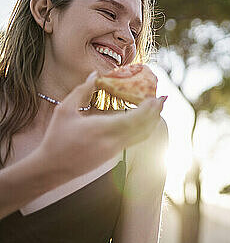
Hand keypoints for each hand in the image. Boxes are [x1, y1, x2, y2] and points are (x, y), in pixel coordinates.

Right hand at [36, 72, 165, 179]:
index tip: (156, 97)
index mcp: (102, 129)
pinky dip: (143, 129)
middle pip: (144, 127)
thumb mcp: (65, 110)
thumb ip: (82, 91)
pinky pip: (135, 140)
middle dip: (156, 112)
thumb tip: (95, 74)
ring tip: (158, 108)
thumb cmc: (56, 138)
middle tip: (163, 99)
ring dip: (152, 121)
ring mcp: (115, 150)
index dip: (148, 109)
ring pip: (142, 135)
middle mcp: (113, 141)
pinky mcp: (114, 155)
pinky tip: (144, 120)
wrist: (52, 168)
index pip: (134, 119)